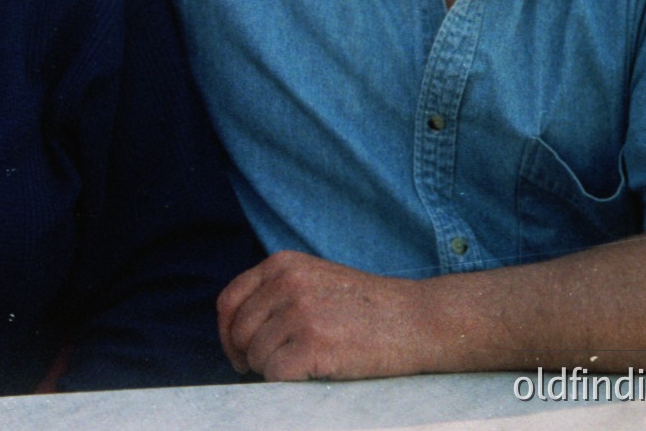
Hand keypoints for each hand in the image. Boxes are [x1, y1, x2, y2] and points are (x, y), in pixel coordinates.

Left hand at [217, 251, 431, 380]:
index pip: (229, 301)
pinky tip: (313, 374)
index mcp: (283, 264)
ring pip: (256, 356)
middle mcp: (287, 283)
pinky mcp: (313, 345)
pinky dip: (287, 383)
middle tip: (273, 368)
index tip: (237, 354)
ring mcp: (300, 312)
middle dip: (248, 356)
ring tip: (306, 365)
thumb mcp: (316, 281)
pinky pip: (274, 375)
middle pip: (238, 332)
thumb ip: (277, 293)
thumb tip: (234, 330)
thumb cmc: (368, 309)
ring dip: (273, 370)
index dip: (227, 333)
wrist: (418, 321)